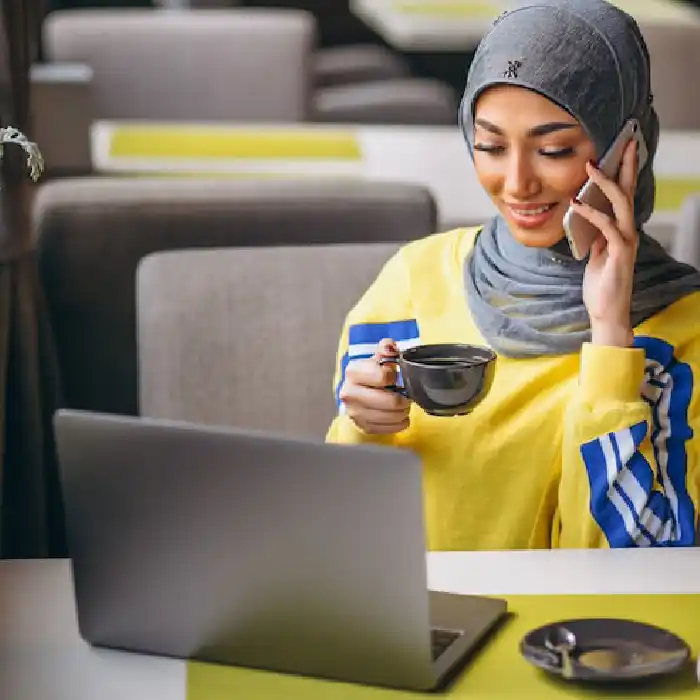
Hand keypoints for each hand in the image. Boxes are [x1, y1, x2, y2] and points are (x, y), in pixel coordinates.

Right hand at [339, 338, 410, 434]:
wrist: (355, 393)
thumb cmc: (370, 375)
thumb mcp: (377, 358)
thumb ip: (386, 348)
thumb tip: (390, 347)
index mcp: (354, 372)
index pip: (383, 376)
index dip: (395, 376)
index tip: (396, 376)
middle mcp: (350, 393)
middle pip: (390, 402)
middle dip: (404, 399)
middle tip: (407, 396)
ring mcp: (355, 413)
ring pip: (392, 417)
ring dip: (403, 412)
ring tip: (403, 405)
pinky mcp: (362, 426)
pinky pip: (389, 429)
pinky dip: (400, 423)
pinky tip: (399, 416)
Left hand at [573, 140, 638, 346]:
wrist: (606, 312)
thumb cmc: (601, 285)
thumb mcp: (595, 254)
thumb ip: (596, 235)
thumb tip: (587, 216)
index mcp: (621, 231)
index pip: (624, 196)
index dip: (623, 172)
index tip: (620, 150)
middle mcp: (628, 232)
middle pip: (629, 192)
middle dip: (626, 166)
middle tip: (624, 141)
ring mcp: (625, 242)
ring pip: (621, 205)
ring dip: (606, 184)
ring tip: (591, 166)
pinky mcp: (619, 253)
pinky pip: (606, 227)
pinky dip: (591, 213)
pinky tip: (577, 203)